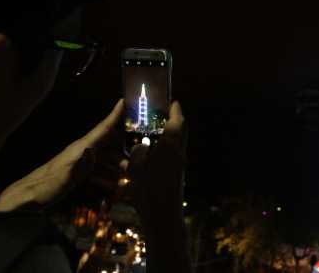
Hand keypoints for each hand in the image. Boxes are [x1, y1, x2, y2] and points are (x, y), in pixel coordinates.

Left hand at [0, 99, 125, 211]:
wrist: (29, 198)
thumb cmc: (46, 186)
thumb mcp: (65, 176)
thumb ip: (79, 164)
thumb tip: (91, 151)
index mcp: (81, 148)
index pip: (102, 128)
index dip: (114, 115)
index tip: (124, 101)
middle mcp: (83, 151)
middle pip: (108, 142)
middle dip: (124, 146)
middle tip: (140, 154)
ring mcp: (80, 162)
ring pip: (105, 158)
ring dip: (117, 164)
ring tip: (129, 175)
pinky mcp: (78, 173)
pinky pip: (98, 170)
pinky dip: (108, 176)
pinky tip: (114, 185)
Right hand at [120, 101, 186, 226]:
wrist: (163, 217)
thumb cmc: (149, 191)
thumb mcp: (136, 168)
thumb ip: (137, 153)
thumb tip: (139, 147)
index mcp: (171, 146)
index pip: (177, 121)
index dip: (174, 109)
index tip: (170, 101)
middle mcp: (179, 152)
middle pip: (181, 130)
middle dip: (174, 119)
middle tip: (162, 114)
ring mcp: (180, 164)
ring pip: (178, 142)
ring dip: (170, 134)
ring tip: (154, 131)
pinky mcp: (177, 174)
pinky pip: (174, 154)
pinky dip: (166, 148)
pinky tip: (151, 154)